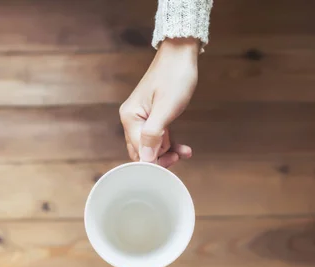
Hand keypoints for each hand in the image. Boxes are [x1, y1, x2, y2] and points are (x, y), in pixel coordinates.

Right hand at [119, 38, 198, 167]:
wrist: (181, 54)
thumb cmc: (174, 77)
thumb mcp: (165, 109)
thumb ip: (154, 135)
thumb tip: (146, 159)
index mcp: (130, 117)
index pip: (138, 151)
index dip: (154, 161)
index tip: (171, 164)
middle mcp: (132, 119)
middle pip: (142, 150)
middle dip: (160, 158)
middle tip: (178, 157)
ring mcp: (142, 117)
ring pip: (152, 145)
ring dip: (168, 151)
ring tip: (184, 152)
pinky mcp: (152, 116)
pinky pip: (158, 136)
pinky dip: (169, 143)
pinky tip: (183, 147)